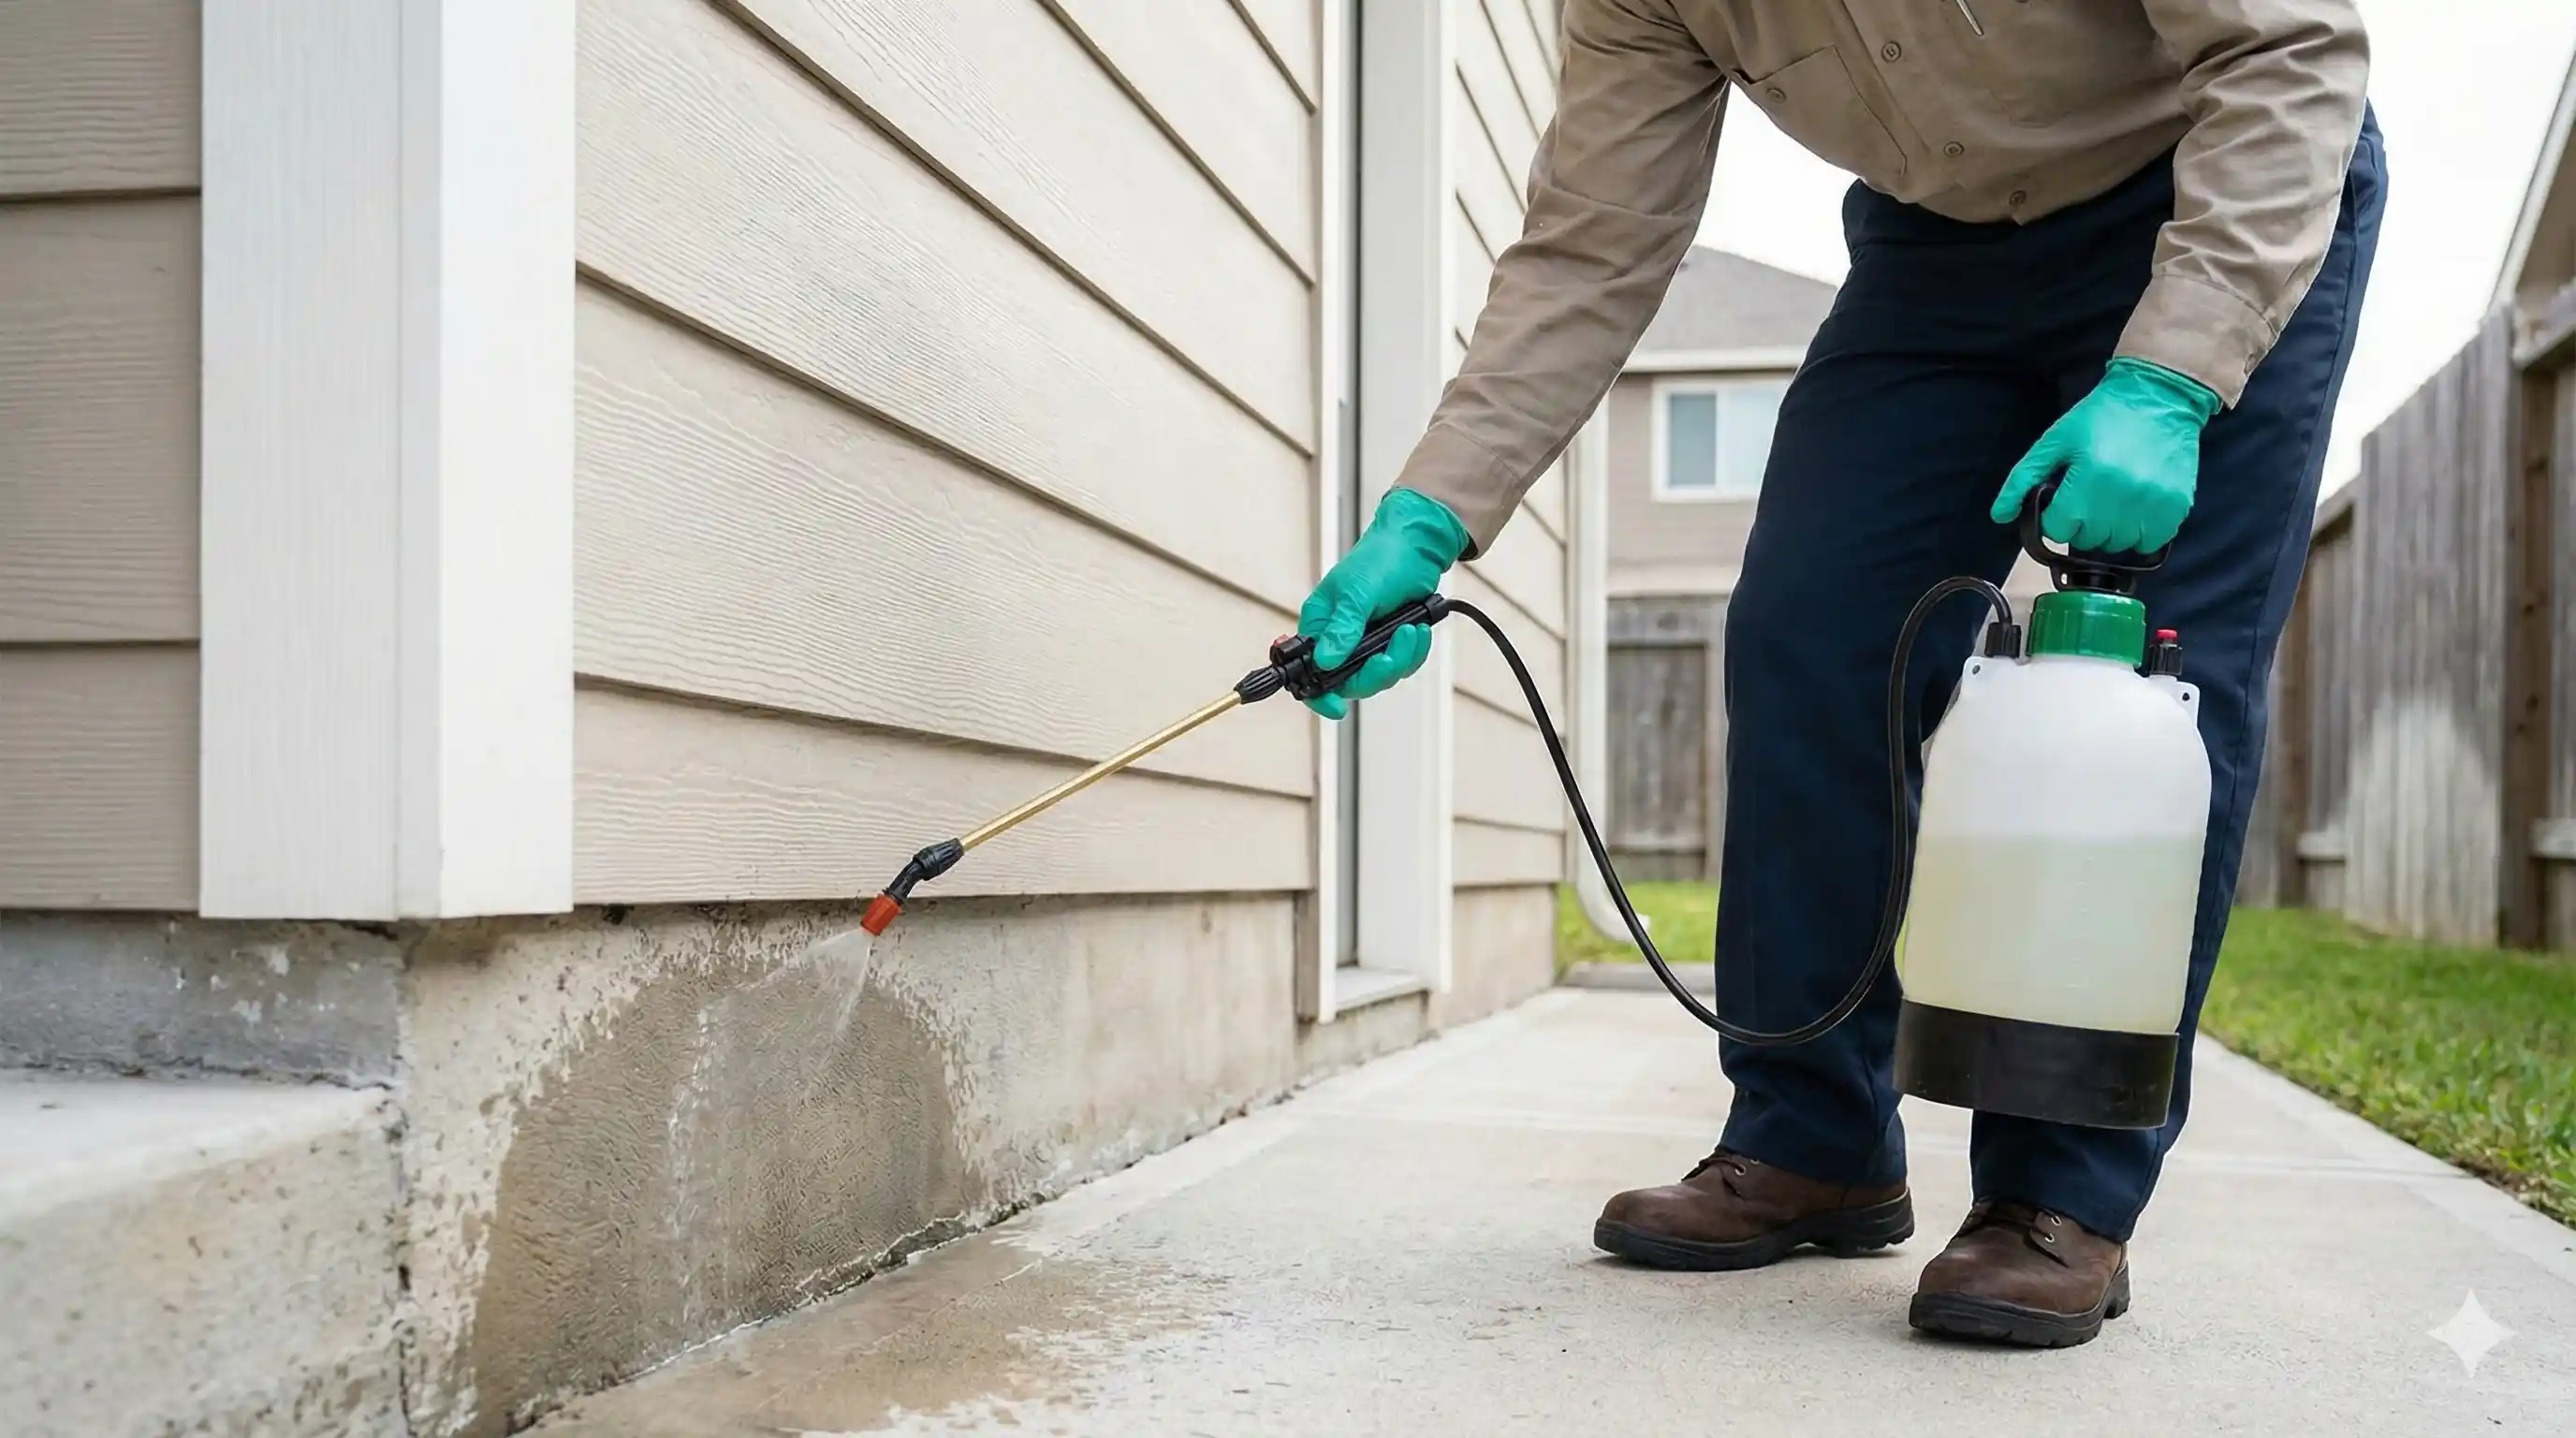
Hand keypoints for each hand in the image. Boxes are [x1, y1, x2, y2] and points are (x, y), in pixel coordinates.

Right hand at [1296, 489, 1470, 719]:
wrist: (1418, 546)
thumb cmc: (1381, 558)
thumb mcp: (1358, 592)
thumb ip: (1342, 628)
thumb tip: (1325, 661)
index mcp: (1320, 624)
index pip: (1308, 671)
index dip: (1319, 694)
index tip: (1336, 707)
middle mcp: (1339, 637)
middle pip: (1350, 682)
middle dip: (1375, 673)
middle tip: (1390, 655)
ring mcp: (1366, 642)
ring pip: (1379, 676)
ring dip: (1400, 658)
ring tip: (1410, 630)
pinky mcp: (1390, 642)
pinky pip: (1401, 665)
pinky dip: (1413, 652)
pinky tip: (1418, 630)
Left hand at [1991, 358, 2221, 553]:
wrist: (2159, 397)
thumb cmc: (2101, 417)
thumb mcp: (2055, 441)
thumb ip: (2023, 479)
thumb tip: (2000, 516)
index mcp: (2089, 477)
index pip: (2059, 529)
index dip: (2056, 519)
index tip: (2063, 502)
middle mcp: (2123, 494)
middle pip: (2088, 540)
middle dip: (2082, 524)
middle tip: (2089, 497)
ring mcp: (2154, 503)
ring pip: (2118, 545)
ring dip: (2110, 531)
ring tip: (2112, 501)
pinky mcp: (2177, 506)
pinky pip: (2151, 542)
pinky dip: (2140, 533)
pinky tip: (2135, 508)